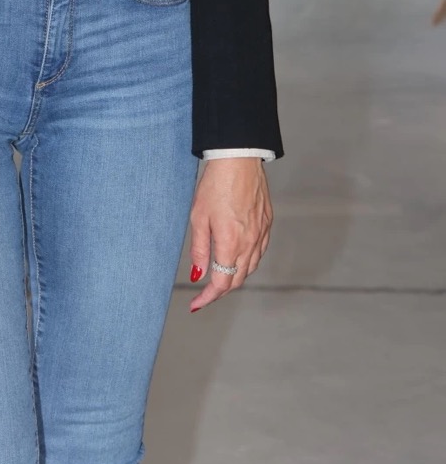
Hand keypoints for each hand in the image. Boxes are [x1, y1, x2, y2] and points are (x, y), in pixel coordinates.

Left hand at [187, 158, 271, 312]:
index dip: (208, 297)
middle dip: (221, 290)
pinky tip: (238, 257)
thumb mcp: (198, 217)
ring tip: (219, 277)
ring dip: (235, 277)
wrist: (239, 159)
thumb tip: (197, 275)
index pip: (222, 283)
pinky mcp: (267, 223)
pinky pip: (259, 251)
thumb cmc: (215, 184)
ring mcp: (261, 233)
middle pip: (237, 279)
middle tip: (204, 293)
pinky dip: (248, 262)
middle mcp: (250, 243)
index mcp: (230, 243)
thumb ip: (199, 249)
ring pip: (250, 267)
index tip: (196, 304)